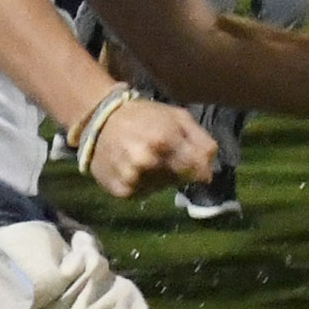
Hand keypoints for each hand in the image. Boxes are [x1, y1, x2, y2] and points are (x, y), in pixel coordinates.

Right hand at [81, 94, 217, 198]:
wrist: (99, 119)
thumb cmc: (144, 115)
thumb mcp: (178, 117)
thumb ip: (201, 141)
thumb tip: (209, 172)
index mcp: (165, 140)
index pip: (197, 170)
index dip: (197, 168)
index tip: (192, 162)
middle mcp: (148, 161)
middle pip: (180, 180)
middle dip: (177, 170)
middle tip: (162, 154)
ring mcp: (132, 177)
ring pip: (161, 188)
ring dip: (159, 178)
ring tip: (146, 160)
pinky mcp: (120, 190)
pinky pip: (143, 193)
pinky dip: (142, 185)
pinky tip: (134, 169)